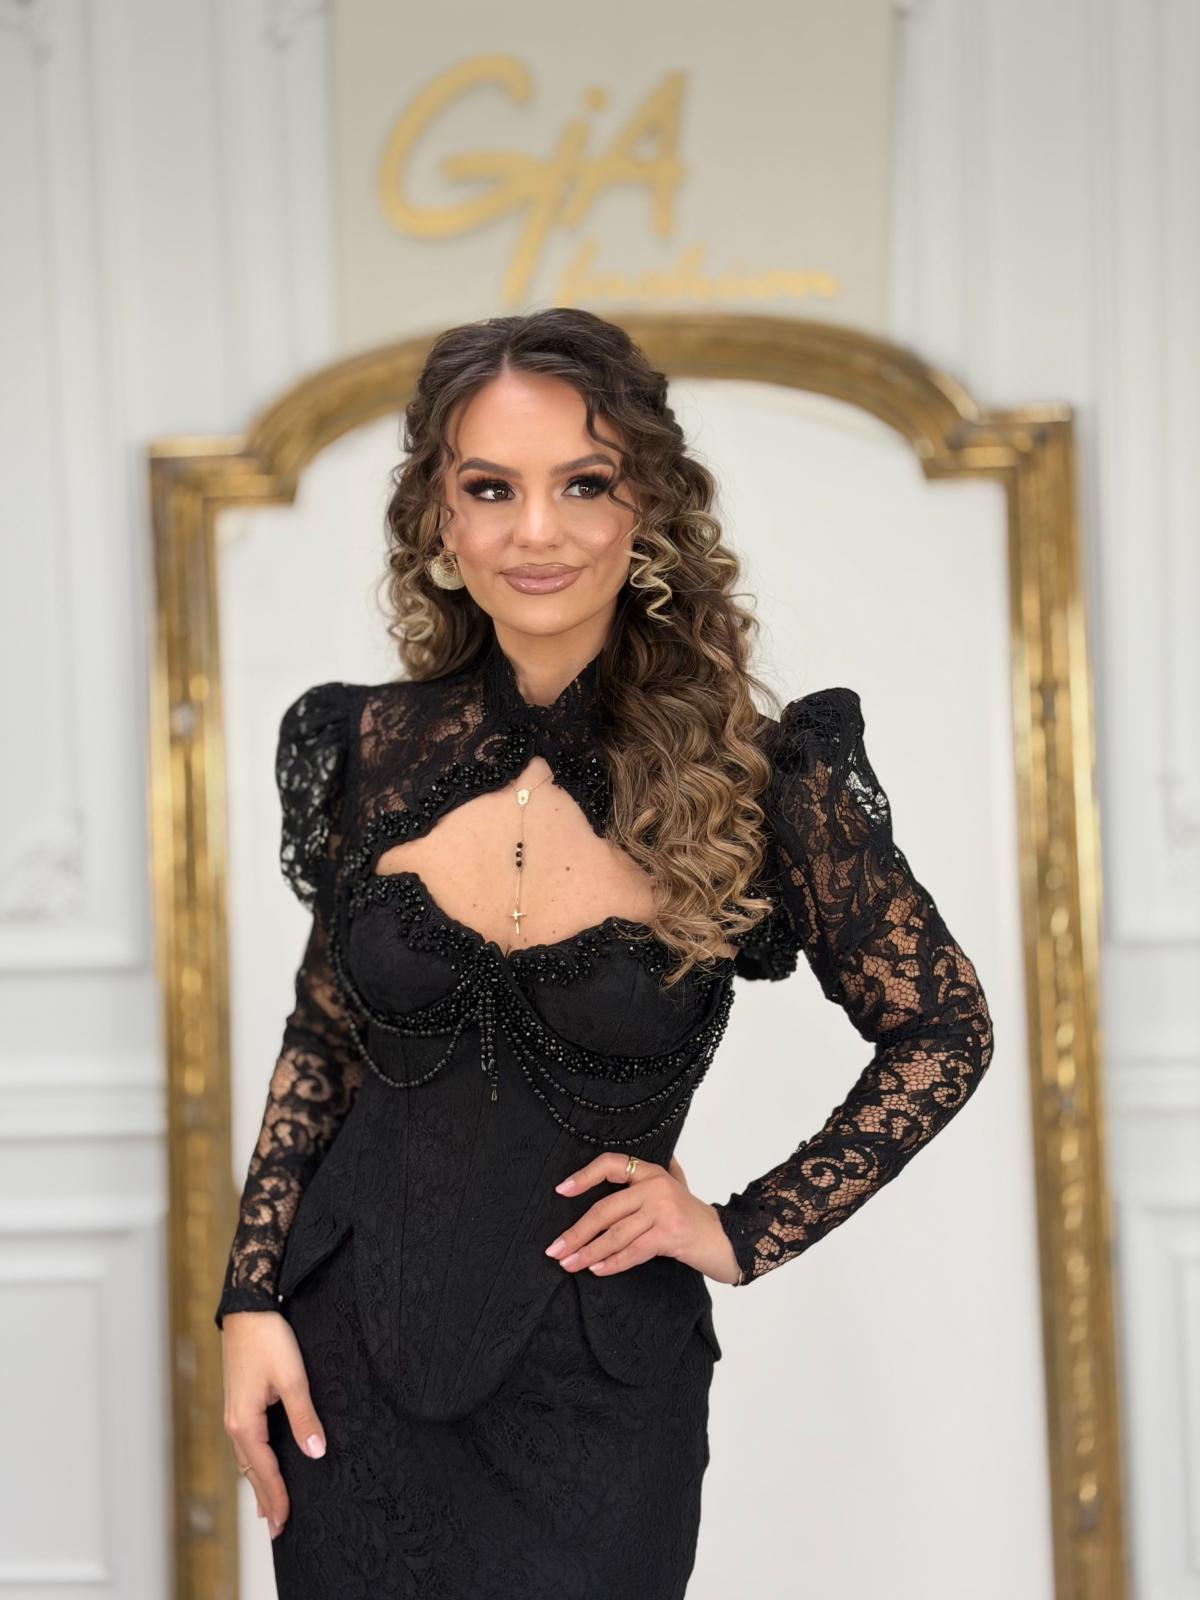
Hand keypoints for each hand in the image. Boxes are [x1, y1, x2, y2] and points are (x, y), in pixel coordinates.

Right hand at [221, 1311, 325, 1537]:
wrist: (248, 1308)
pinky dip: (254, 1461)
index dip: (278, 1496)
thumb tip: (315, 1453)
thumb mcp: (292, 1378)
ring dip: (258, 1482)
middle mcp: (234, 1423)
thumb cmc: (269, 1340)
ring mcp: (234, 1413)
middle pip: (252, 1470)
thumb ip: (304, 1418)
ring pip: (247, 1458)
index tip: (286, 1523)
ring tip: (268, 1507)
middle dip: (266, 1498)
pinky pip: (247, 1443)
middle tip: (278, 1528)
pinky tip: (260, 1464)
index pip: (264, 1470)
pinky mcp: (239, 1402)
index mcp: (244, 1423)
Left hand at [546, 1153, 740, 1284]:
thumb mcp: (678, 1185)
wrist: (728, 1239)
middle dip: (577, 1232)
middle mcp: (656, 1187)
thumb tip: (636, 1160)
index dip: (584, 1177)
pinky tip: (596, 1270)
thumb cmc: (697, 1216)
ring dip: (588, 1252)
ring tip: (568, 1264)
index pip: (611, 1165)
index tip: (561, 1191)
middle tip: (555, 1249)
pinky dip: (612, 1262)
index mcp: (652, 1172)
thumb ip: (660, 1171)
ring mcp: (663, 1210)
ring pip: (615, 1234)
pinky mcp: (669, 1234)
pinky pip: (632, 1251)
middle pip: (605, 1209)